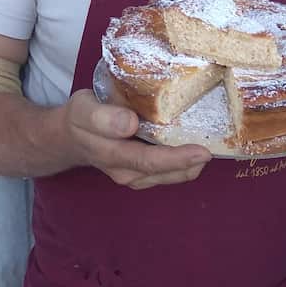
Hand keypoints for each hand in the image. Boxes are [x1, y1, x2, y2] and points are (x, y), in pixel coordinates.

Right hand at [64, 88, 210, 189]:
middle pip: (165, 172)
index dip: (177, 158)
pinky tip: (194, 149)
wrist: (69, 137)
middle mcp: (126, 172)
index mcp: (112, 155)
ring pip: (169, 176)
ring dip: (191, 165)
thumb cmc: (79, 119)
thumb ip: (102, 117)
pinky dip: (184, 164)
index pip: (148, 161)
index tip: (202, 150)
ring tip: (212, 147)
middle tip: (216, 149)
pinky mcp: (141, 174)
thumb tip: (130, 122)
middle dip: (191, 163)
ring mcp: (134, 176)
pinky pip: (167, 173)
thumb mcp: (83, 110)